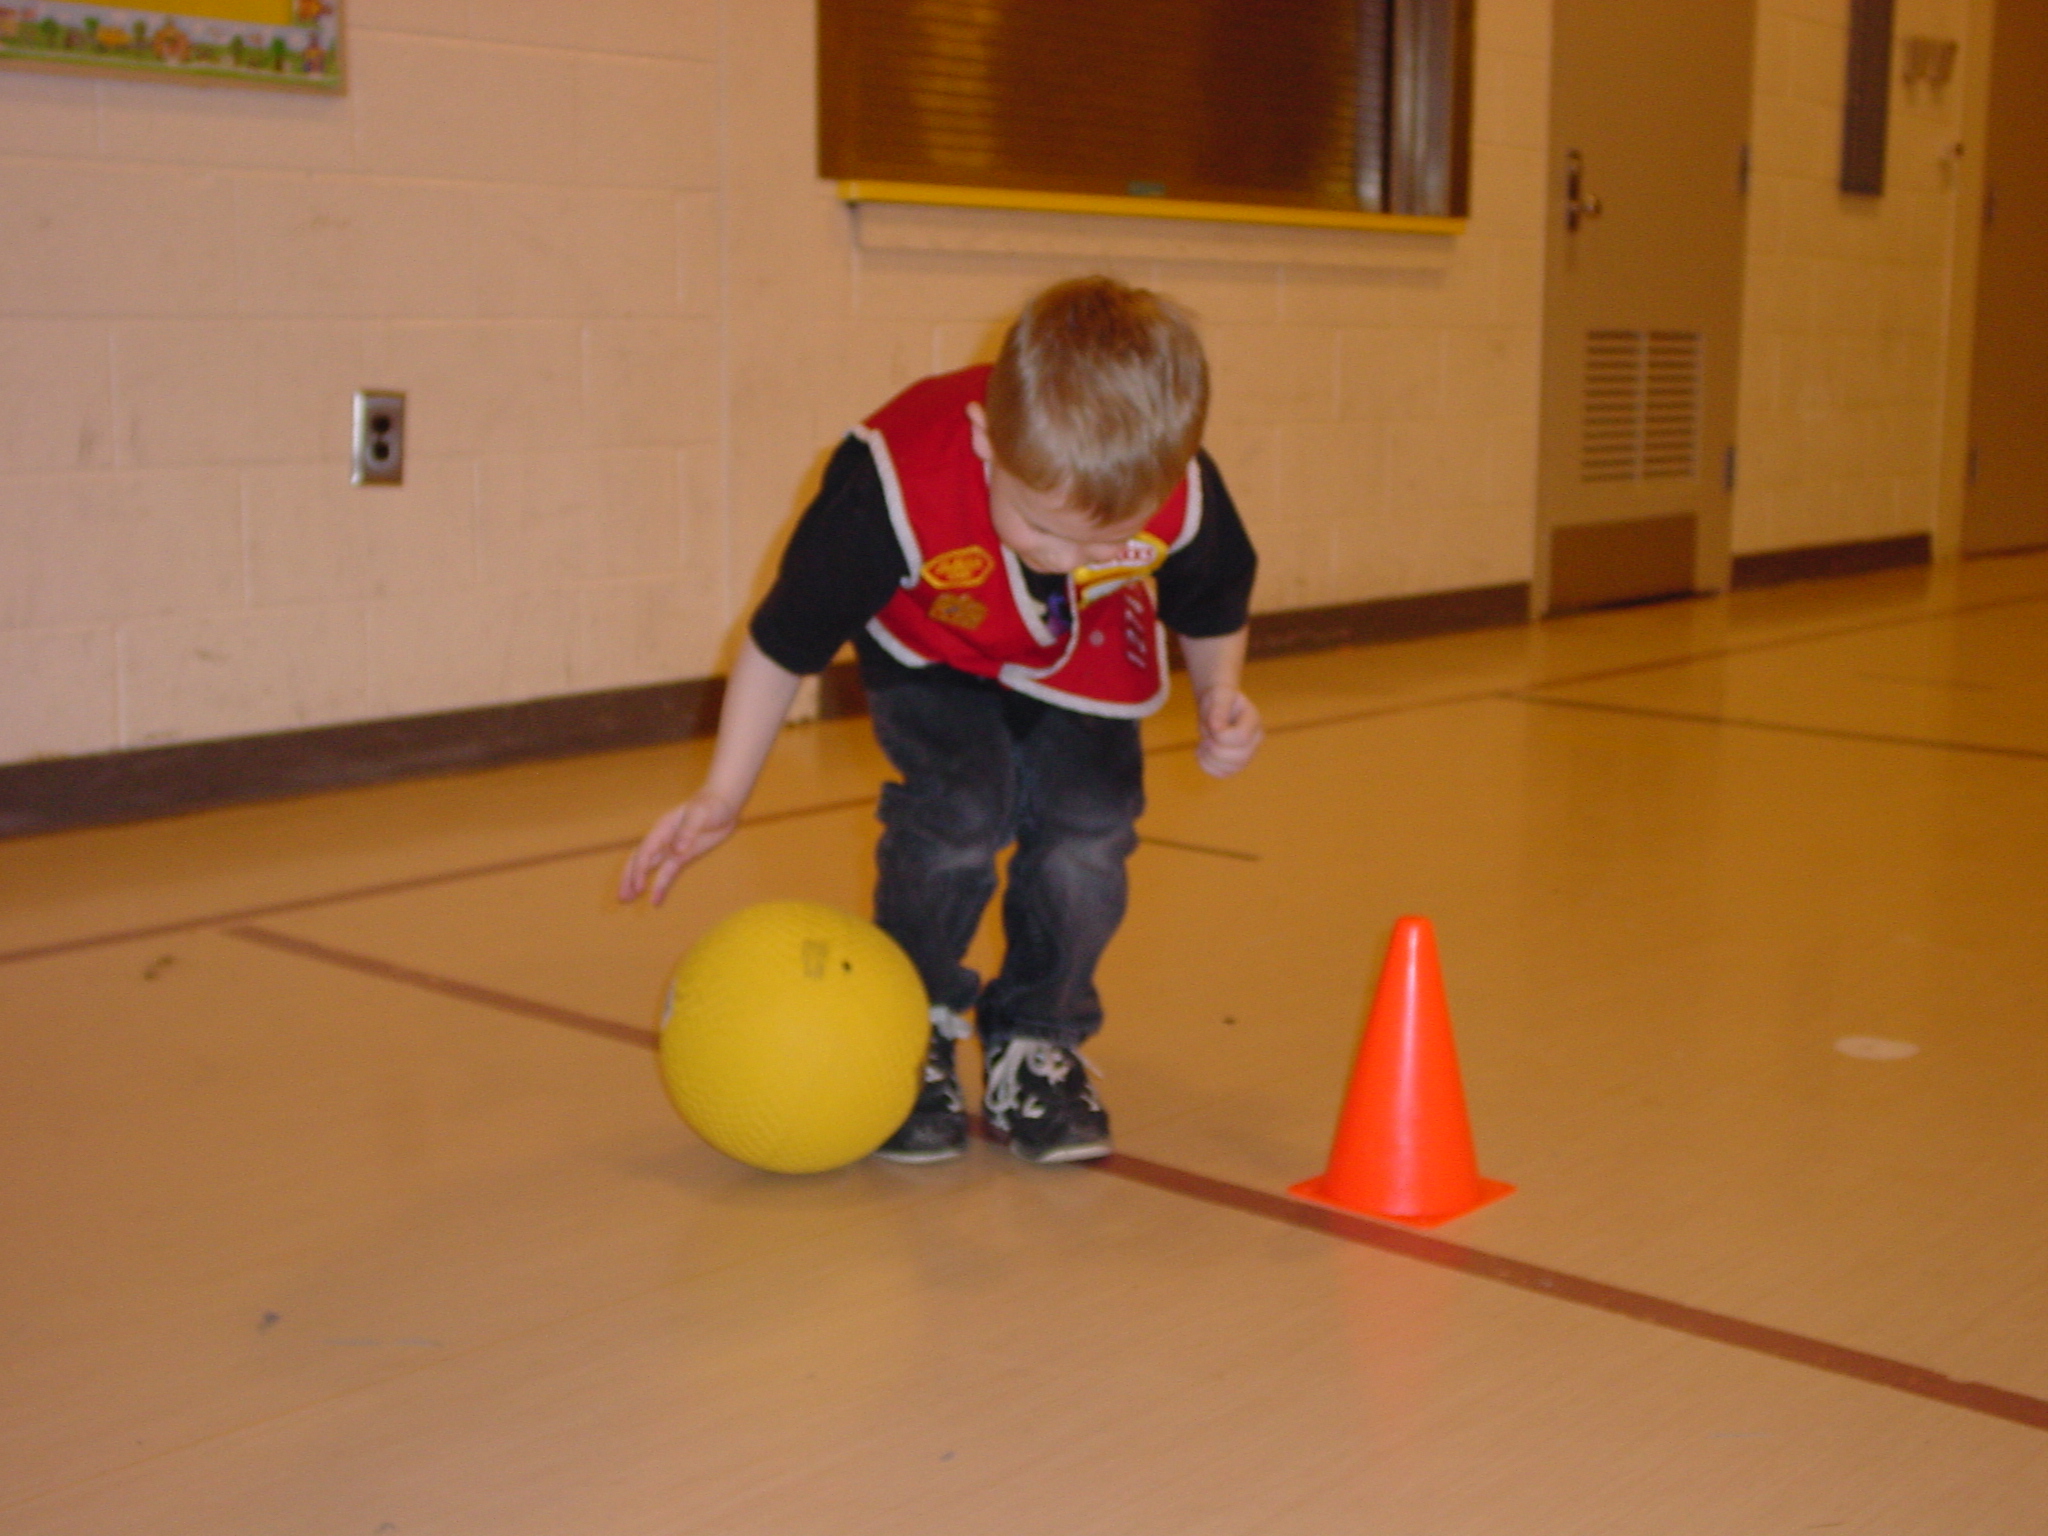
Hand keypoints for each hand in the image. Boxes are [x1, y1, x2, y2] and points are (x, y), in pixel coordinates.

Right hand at [617, 791, 741, 904]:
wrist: (723, 802)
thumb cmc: (710, 804)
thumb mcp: (700, 814)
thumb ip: (688, 831)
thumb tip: (677, 850)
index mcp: (662, 829)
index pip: (646, 852)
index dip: (640, 870)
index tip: (639, 887)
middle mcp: (662, 840)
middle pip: (640, 861)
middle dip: (629, 878)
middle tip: (623, 897)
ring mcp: (672, 849)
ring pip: (649, 868)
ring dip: (637, 884)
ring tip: (626, 900)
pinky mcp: (683, 856)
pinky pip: (668, 873)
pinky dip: (660, 886)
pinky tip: (656, 900)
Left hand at [1195, 687, 1262, 777]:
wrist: (1216, 705)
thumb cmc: (1219, 698)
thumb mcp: (1219, 695)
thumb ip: (1219, 708)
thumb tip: (1217, 728)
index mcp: (1253, 721)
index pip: (1241, 738)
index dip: (1221, 735)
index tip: (1211, 724)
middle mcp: (1254, 740)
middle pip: (1239, 758)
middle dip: (1215, 748)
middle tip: (1205, 736)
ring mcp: (1246, 754)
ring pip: (1231, 769)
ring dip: (1209, 758)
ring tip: (1203, 743)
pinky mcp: (1235, 763)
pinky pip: (1222, 774)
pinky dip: (1207, 766)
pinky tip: (1202, 752)